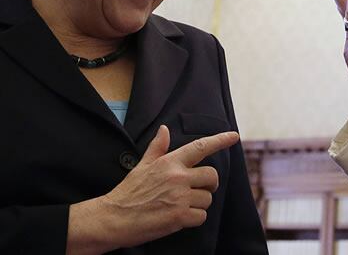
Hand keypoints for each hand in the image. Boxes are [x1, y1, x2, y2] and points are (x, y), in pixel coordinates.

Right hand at [67, 126, 238, 253]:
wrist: (113, 218)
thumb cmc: (128, 192)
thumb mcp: (142, 165)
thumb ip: (157, 148)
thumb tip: (164, 129)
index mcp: (170, 162)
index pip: (200, 147)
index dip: (220, 140)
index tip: (234, 136)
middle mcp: (178, 177)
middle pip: (211, 176)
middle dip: (209, 184)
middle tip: (199, 190)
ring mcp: (179, 197)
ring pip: (208, 198)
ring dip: (199, 204)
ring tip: (181, 206)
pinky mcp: (179, 216)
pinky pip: (201, 216)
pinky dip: (194, 219)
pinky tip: (180, 218)